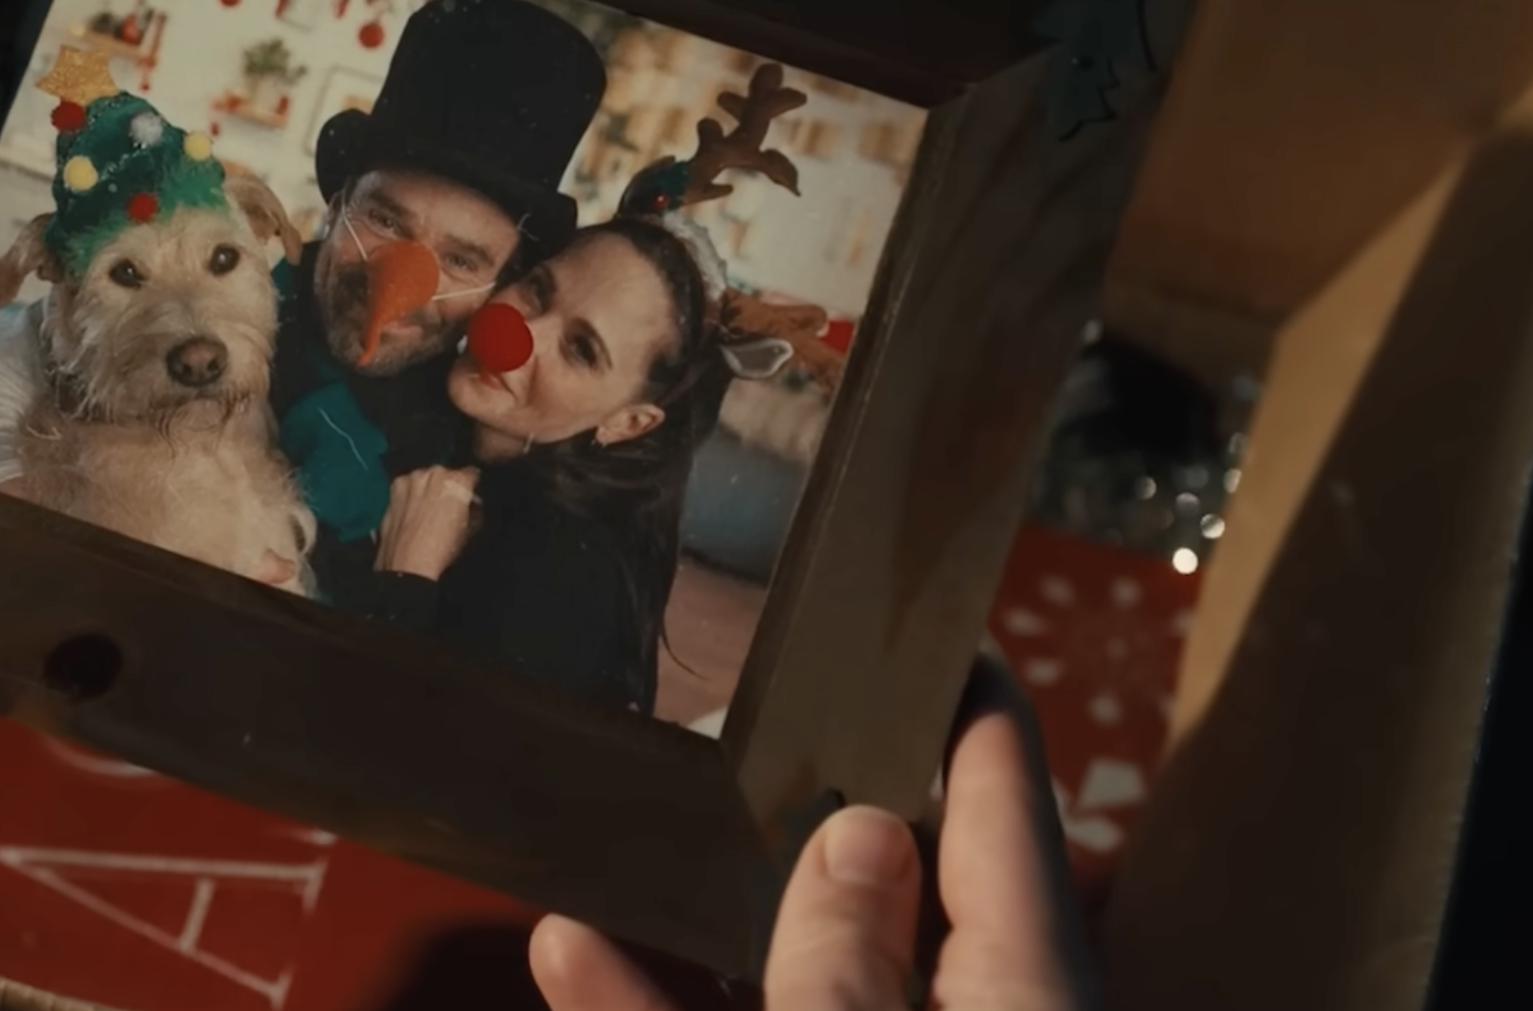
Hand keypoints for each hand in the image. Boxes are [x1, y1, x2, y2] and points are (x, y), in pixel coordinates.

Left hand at [374, 465, 480, 580]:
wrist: (408, 563)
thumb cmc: (443, 548)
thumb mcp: (469, 530)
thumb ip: (474, 509)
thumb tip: (472, 504)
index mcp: (457, 480)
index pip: (471, 474)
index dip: (471, 487)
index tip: (469, 496)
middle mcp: (434, 472)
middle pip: (445, 474)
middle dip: (446, 486)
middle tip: (445, 506)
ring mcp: (411, 478)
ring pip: (424, 478)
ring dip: (426, 488)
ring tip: (425, 510)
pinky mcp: (393, 488)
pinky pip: (407, 486)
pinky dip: (410, 494)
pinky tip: (409, 511)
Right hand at [528, 661, 1091, 1009]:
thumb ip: (847, 960)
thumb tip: (858, 834)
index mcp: (1027, 999)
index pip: (1015, 821)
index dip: (978, 711)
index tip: (940, 623)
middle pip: (908, 890)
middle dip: (826, 798)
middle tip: (765, 698)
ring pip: (801, 977)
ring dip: (709, 913)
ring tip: (640, 822)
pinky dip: (657, 1005)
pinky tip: (569, 955)